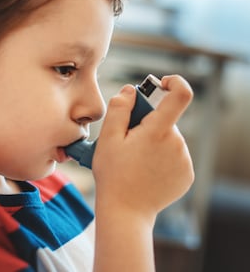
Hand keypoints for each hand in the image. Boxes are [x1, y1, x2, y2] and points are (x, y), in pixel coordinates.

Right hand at [92, 74, 193, 221]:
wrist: (126, 211)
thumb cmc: (113, 175)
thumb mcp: (107, 139)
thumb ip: (119, 109)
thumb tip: (130, 91)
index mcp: (158, 132)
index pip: (180, 95)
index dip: (173, 82)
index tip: (161, 85)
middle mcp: (177, 144)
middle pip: (166, 120)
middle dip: (148, 123)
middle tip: (128, 141)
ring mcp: (184, 161)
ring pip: (169, 138)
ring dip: (154, 142)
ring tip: (135, 161)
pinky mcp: (186, 175)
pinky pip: (174, 155)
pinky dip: (161, 157)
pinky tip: (146, 171)